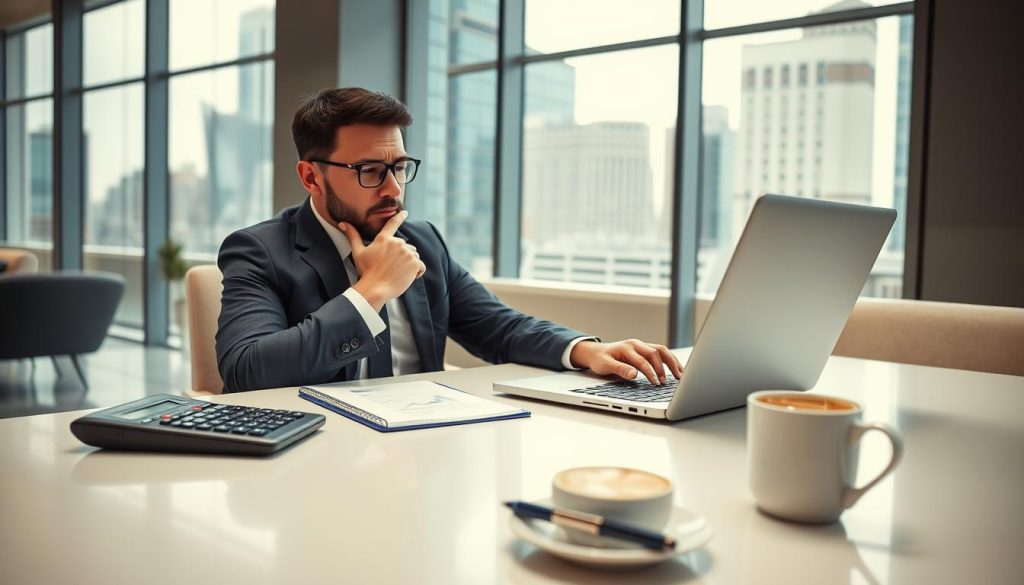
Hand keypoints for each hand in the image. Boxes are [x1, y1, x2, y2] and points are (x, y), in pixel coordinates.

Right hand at [340, 211, 425, 309]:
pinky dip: (417, 272)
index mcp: (384, 239)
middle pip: (405, 246)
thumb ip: (352, 236)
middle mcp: (397, 243)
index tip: (405, 213)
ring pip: (413, 256)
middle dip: (401, 256)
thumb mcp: (358, 252)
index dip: (399, 217)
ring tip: (398, 272)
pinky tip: (408, 277)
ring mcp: (407, 253)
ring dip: (409, 263)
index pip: (393, 224)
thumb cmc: (366, 271)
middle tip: (391, 267)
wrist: (375, 288)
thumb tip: (343, 223)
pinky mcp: (414, 264)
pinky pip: (421, 266)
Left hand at [569, 339, 683, 384]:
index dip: (651, 372)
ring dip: (672, 362)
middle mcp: (636, 344)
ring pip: (662, 350)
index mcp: (627, 347)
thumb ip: (619, 369)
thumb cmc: (600, 359)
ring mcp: (642, 345)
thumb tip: (634, 375)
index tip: (656, 384)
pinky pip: (661, 352)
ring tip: (679, 375)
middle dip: (663, 368)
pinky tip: (676, 369)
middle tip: (666, 383)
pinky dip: (670, 360)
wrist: (596, 352)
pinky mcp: (645, 349)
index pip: (643, 360)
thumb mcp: (605, 366)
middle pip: (656, 352)